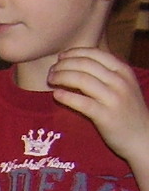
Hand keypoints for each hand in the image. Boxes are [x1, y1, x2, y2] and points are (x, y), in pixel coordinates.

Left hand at [48, 46, 148, 169]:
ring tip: (51, 80)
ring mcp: (113, 98)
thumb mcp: (123, 85)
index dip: (74, 53)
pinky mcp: (105, 116)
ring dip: (61, 77)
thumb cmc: (127, 110)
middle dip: (63, 65)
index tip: (60, 57)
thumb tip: (77, 62)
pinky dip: (66, 96)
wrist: (142, 137)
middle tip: (51, 71)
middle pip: (85, 65)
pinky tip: (56, 94)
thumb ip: (106, 73)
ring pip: (81, 79)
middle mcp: (120, 81)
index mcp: (123, 71)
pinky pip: (81, 102)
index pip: (95, 54)